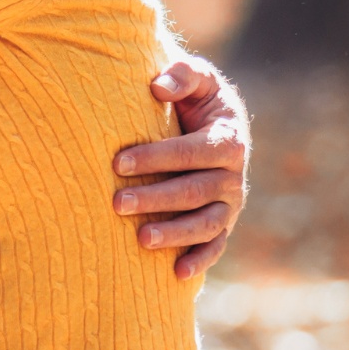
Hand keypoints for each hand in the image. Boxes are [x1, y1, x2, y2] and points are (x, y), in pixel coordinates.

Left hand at [112, 56, 248, 278]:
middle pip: (194, 191)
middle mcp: (233, 175)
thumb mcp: (196, 77)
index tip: (118, 163)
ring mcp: (229, 203)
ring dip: (175, 234)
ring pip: (205, 223)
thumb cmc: (194, 97)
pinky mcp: (223, 223)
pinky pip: (215, 245)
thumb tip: (157, 87)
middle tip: (116, 203)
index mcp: (228, 139)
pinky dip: (200, 260)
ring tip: (140, 239)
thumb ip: (182, 75)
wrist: (210, 121)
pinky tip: (176, 274)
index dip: (156, 158)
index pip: (191, 152)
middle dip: (155, 198)